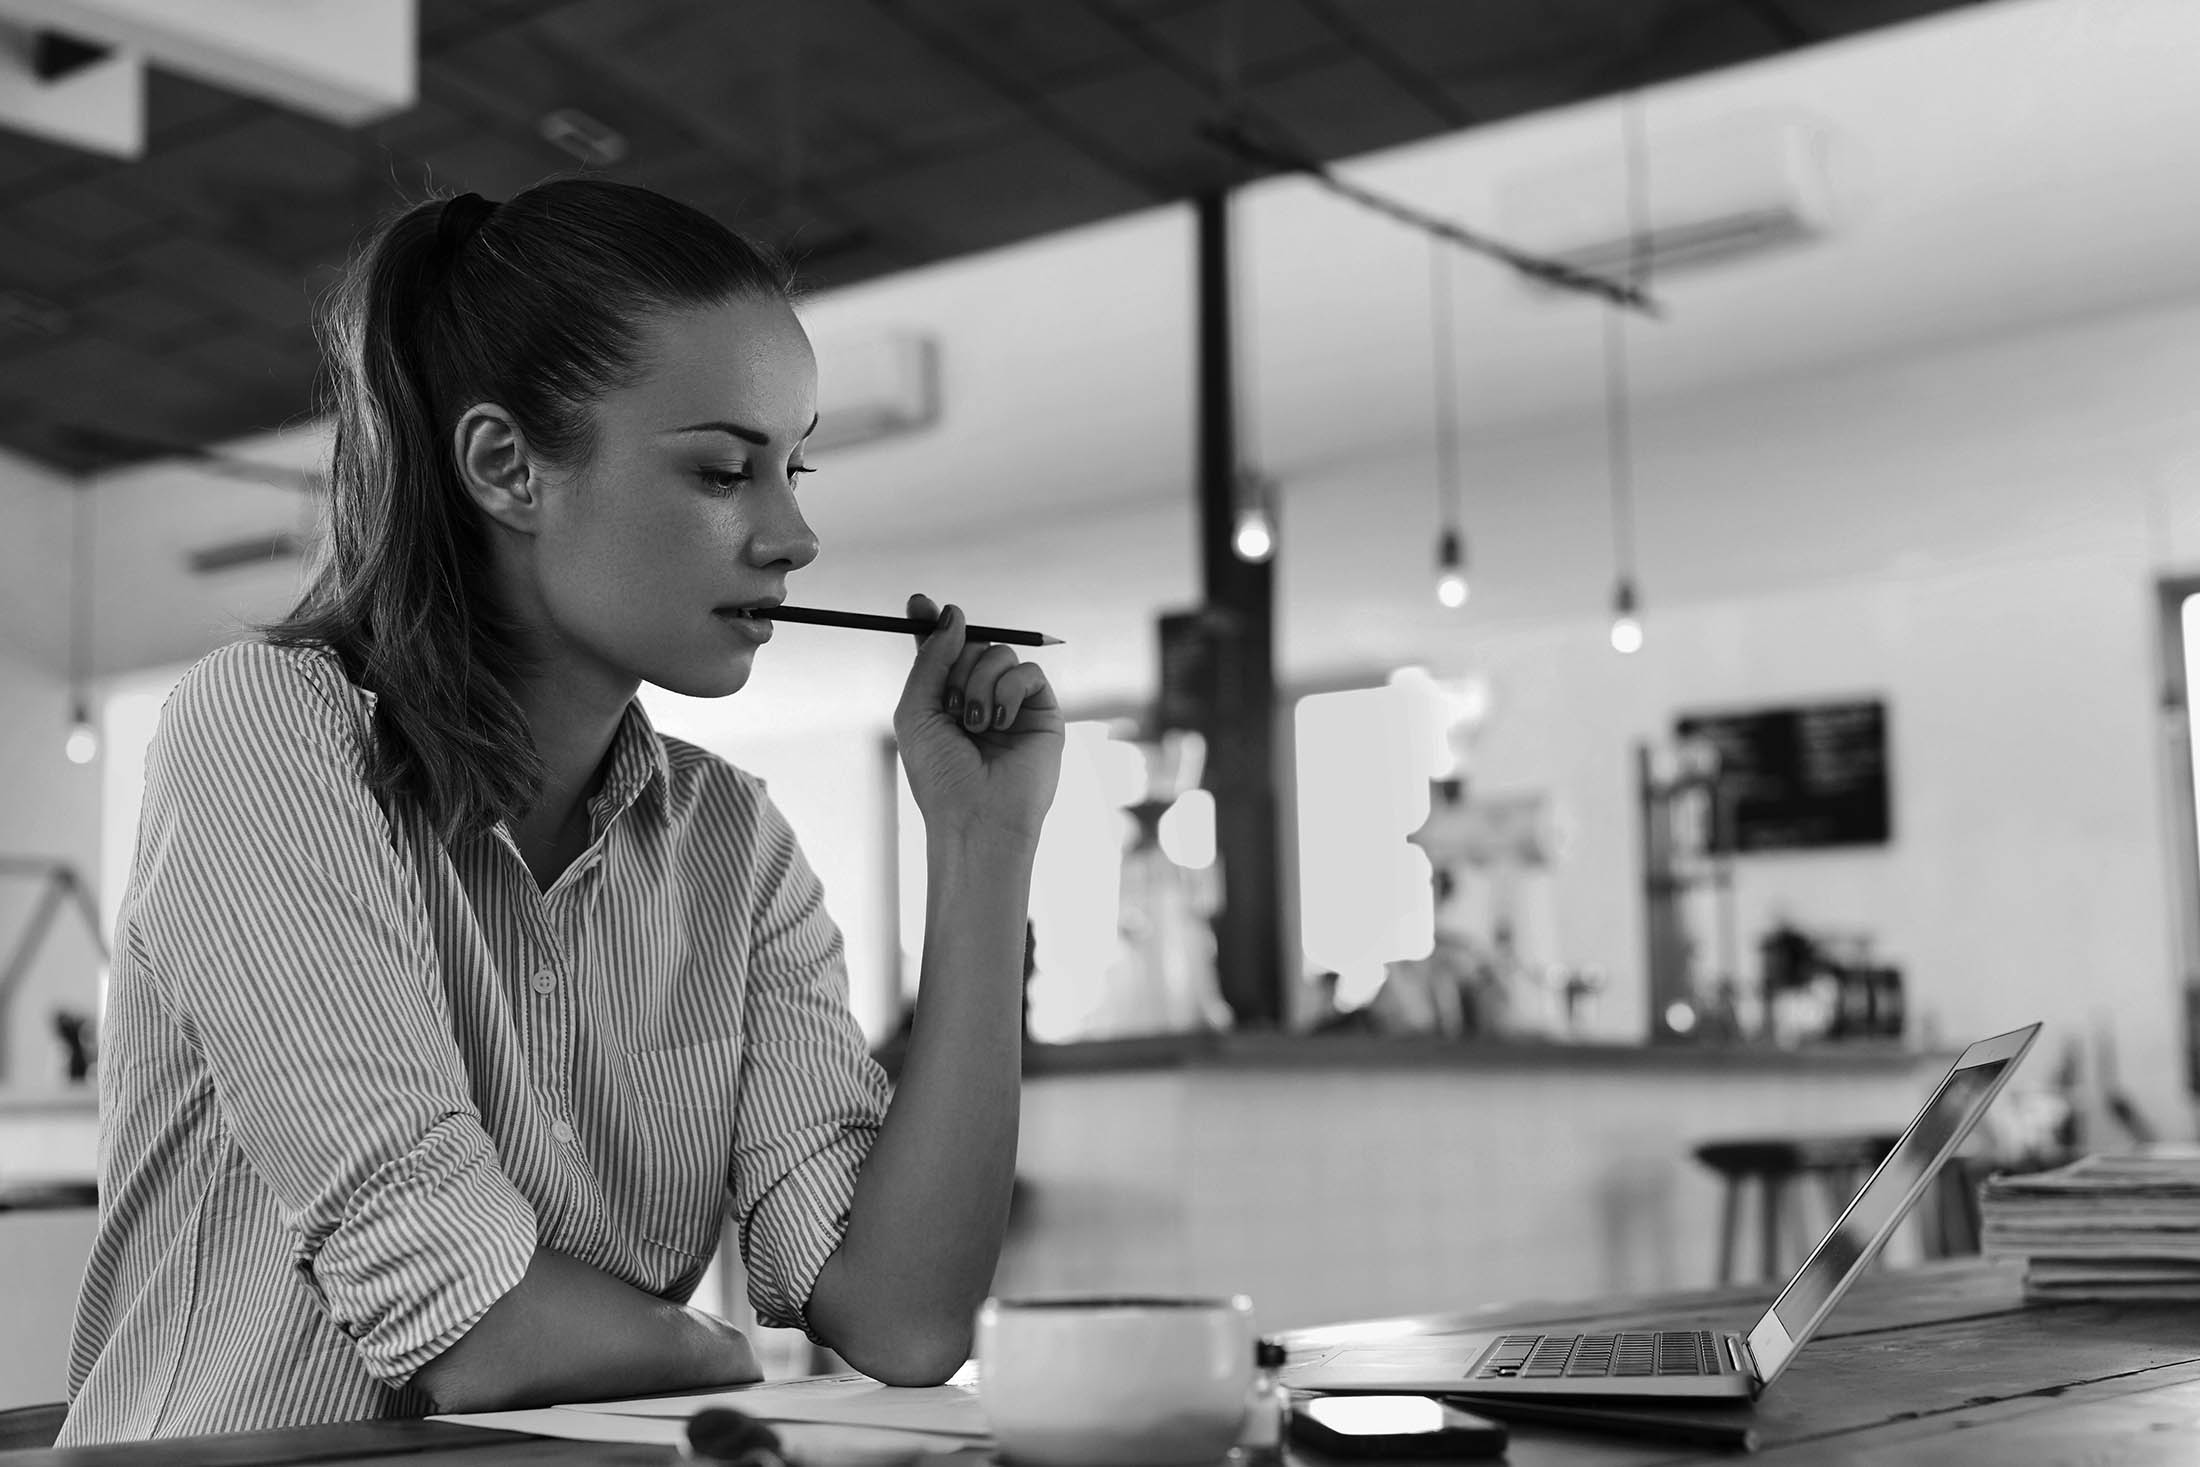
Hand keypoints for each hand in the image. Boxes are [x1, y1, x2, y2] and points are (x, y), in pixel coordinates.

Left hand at [894, 593, 1063, 850]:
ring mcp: (1012, 703)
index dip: (931, 623)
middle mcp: (978, 697)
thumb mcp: (916, 711)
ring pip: (999, 653)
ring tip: (975, 724)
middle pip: (971, 643)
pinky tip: (1000, 723)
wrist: (977, 816)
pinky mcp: (1042, 711)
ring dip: (979, 683)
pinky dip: (1009, 691)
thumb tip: (955, 613)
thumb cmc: (940, 774)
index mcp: (944, 699)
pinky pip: (1028, 671)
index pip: (941, 649)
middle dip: (957, 664)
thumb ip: (931, 659)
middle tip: (952, 702)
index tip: (918, 603)